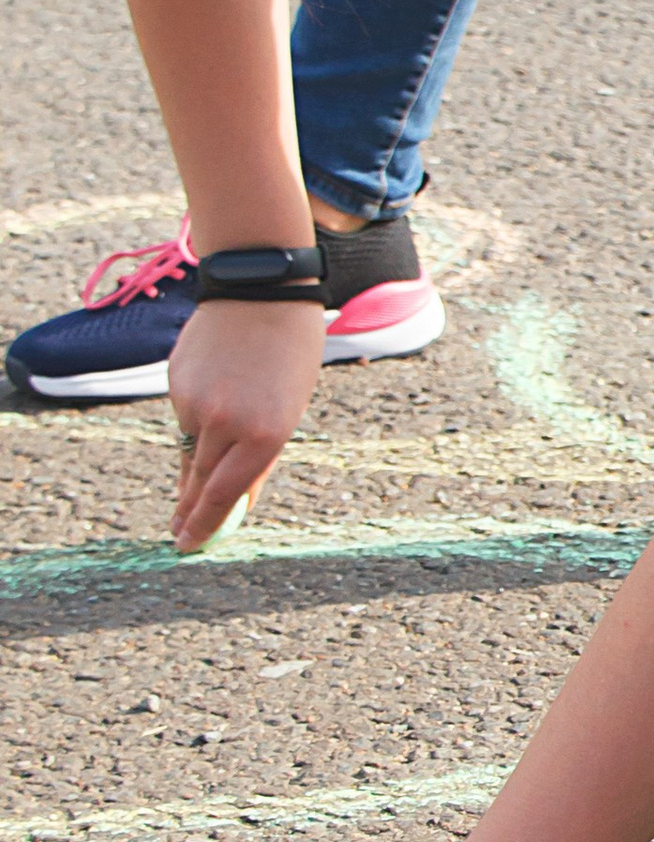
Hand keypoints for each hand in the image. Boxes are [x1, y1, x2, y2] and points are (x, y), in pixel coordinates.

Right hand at [167, 296, 323, 549]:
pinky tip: (209, 412)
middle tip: (179, 537)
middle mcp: (226, 423)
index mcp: (264, 434)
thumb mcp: (290, 409)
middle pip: (199, 481)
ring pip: (189, 452)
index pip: (225, 495)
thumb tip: (237, 501)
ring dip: (191, 473)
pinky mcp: (175, 385)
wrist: (259, 294)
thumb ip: (260, 456)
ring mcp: (195, 403)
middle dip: (189, 513)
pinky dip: (194, 427)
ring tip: (188, 496)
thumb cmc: (289, 354)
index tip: (189, 547)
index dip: (206, 525)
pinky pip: (183, 420)